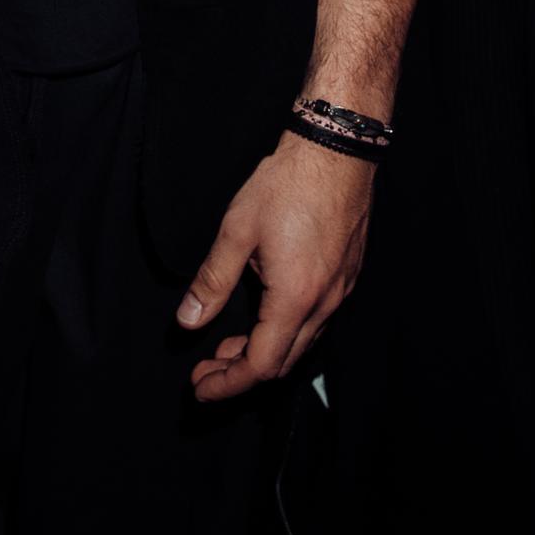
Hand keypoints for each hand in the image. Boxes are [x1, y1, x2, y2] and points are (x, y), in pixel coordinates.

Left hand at [176, 131, 374, 401]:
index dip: (227, 383)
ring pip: (302, 344)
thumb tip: (188, 320)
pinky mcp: (347, 275)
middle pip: (283, 363)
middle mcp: (324, 304)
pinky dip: (286, 332)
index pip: (260, 366)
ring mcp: (341, 290)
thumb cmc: (288, 183)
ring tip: (228, 344)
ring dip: (264, 352)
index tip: (200, 386)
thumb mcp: (237, 231)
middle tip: (207, 368)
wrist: (337, 148)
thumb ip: (212, 281)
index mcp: (294, 299)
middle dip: (241, 373)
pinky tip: (265, 314)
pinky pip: (317, 321)